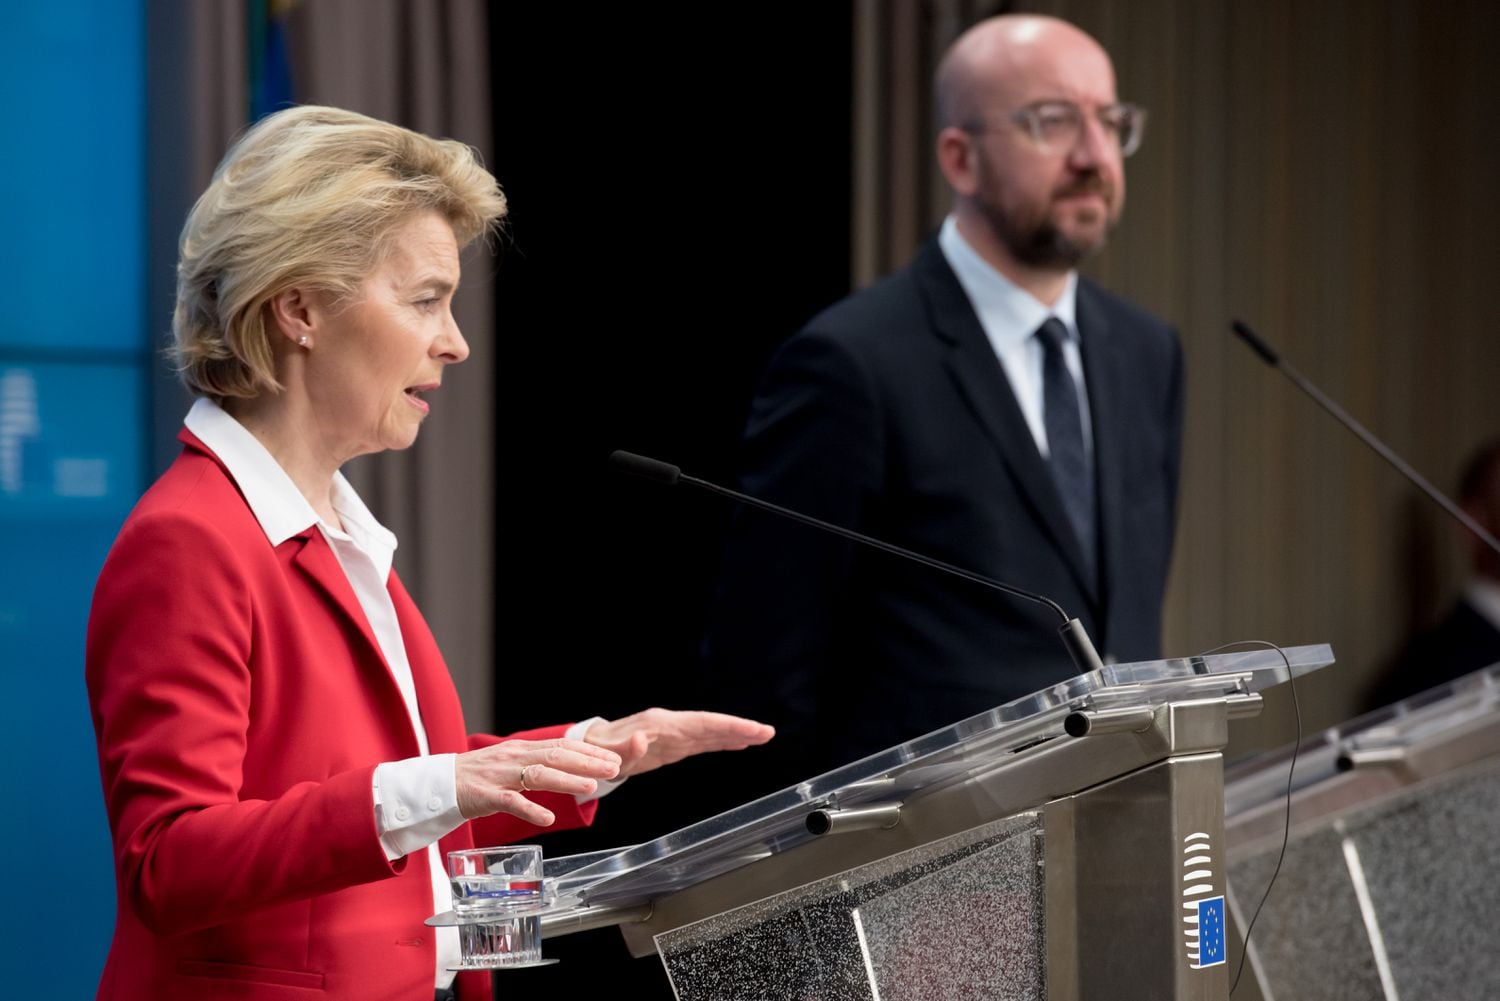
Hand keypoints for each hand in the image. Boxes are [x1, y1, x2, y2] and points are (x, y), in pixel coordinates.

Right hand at [455, 739, 620, 825]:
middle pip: (555, 756)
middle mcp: (513, 758)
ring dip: (566, 780)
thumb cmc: (477, 778)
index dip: (589, 753)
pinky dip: (530, 809)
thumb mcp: (510, 764)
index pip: (561, 746)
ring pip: (537, 774)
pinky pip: (510, 801)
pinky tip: (547, 818)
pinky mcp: (485, 795)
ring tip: (590, 787)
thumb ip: (536, 764)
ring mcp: (499, 775)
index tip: (613, 760)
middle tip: (613, 769)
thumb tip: (569, 767)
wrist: (438, 784)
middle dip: (587, 762)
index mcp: (522, 749)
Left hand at [583, 709, 773, 778]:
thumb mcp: (607, 755)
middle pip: (712, 725)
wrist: (591, 745)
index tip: (750, 730)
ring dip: (736, 735)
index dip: (728, 727)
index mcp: (660, 725)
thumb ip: (624, 750)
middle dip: (740, 729)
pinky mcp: (674, 744)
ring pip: (710, 733)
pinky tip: (738, 744)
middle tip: (768, 733)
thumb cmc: (599, 751)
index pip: (701, 724)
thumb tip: (641, 741)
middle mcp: (671, 725)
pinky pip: (702, 741)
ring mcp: (674, 734)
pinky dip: (722, 742)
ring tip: (762, 737)